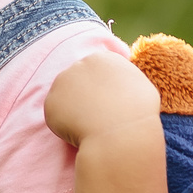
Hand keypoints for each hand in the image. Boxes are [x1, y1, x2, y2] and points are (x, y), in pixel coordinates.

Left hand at [44, 52, 158, 148]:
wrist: (121, 134)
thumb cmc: (138, 113)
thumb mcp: (141, 85)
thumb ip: (125, 79)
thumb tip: (120, 83)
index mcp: (103, 58)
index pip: (95, 71)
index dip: (101, 90)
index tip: (107, 104)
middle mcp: (79, 64)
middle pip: (78, 81)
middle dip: (84, 96)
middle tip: (96, 117)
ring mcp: (62, 82)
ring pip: (65, 97)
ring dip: (73, 109)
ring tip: (90, 125)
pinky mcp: (51, 101)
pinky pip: (56, 114)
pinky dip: (64, 124)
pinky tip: (79, 131)